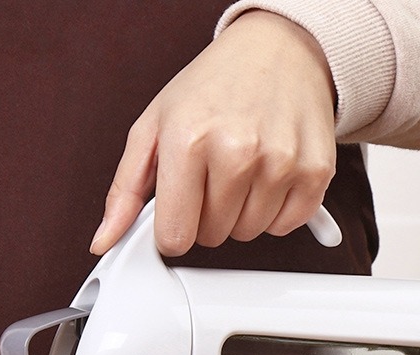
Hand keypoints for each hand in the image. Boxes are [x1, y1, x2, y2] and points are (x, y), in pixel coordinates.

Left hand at [90, 10, 336, 257]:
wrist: (278, 50)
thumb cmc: (212, 88)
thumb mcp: (153, 129)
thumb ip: (124, 191)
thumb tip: (104, 239)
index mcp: (188, 141)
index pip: (174, 237)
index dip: (173, 228)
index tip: (178, 208)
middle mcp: (237, 151)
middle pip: (211, 237)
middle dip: (206, 214)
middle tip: (211, 175)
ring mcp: (280, 162)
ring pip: (248, 234)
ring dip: (241, 213)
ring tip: (240, 171)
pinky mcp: (315, 171)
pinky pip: (285, 226)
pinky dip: (275, 211)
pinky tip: (268, 176)